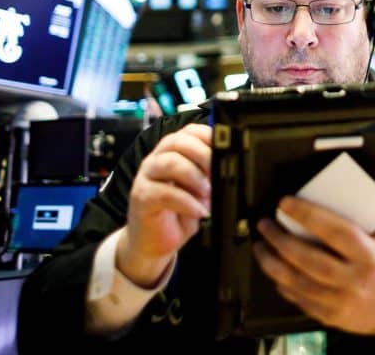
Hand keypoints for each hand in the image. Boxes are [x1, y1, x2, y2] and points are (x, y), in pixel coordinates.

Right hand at [116, 123, 211, 286]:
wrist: (154, 242)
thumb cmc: (179, 213)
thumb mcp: (200, 192)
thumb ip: (210, 177)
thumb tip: (232, 170)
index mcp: (173, 151)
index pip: (190, 131)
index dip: (209, 137)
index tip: (226, 151)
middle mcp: (157, 158)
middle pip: (178, 141)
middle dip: (204, 155)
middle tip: (218, 173)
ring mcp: (147, 176)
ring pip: (170, 162)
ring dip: (194, 176)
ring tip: (207, 193)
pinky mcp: (142, 196)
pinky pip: (164, 192)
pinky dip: (186, 201)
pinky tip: (198, 211)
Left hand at [253, 197, 374, 336]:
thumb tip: (353, 189)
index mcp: (370, 256)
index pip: (335, 232)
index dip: (308, 215)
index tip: (287, 203)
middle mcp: (354, 280)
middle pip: (308, 258)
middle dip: (280, 239)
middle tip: (266, 224)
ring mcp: (340, 301)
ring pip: (297, 282)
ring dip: (272, 262)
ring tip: (261, 246)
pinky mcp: (330, 316)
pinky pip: (299, 299)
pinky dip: (282, 283)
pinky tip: (274, 269)